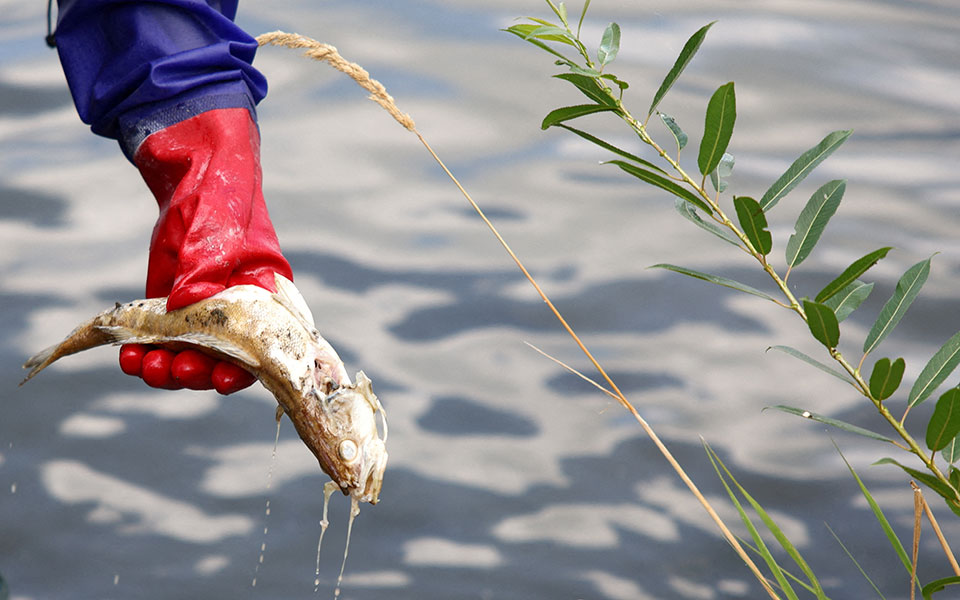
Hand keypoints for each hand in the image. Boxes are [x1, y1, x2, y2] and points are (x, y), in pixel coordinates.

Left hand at [120, 108, 291, 393]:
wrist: (196, 168)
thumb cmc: (223, 194)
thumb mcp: (221, 226)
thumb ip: (206, 264)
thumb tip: (182, 304)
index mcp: (264, 296)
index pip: (265, 345)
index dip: (246, 370)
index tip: (224, 380)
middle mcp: (237, 311)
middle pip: (223, 361)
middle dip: (198, 373)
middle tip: (175, 368)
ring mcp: (202, 311)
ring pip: (189, 357)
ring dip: (167, 369)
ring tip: (143, 365)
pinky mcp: (171, 303)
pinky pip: (159, 339)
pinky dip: (143, 352)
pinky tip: (128, 355)